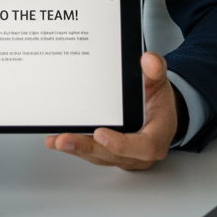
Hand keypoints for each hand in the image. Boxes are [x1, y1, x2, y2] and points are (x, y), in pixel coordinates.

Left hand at [45, 52, 181, 169]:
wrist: (158, 113)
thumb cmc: (158, 100)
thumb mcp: (160, 81)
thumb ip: (156, 70)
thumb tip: (148, 60)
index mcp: (156, 136)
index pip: (143, 146)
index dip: (121, 144)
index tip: (100, 134)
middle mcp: (139, 152)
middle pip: (112, 155)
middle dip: (87, 147)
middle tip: (65, 139)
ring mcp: (123, 156)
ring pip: (99, 156)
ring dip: (77, 149)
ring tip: (56, 140)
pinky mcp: (111, 154)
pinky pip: (93, 153)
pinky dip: (75, 147)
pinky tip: (56, 141)